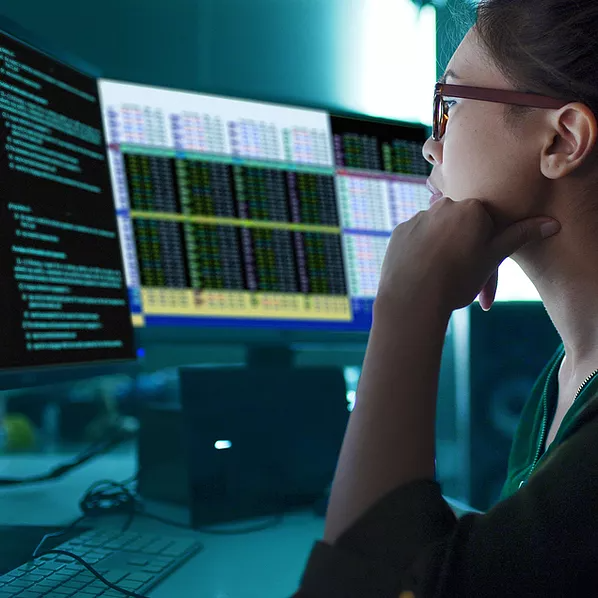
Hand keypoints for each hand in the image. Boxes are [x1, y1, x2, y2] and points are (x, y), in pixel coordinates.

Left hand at [376, 196, 559, 314]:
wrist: (413, 298)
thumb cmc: (458, 280)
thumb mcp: (493, 258)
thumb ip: (519, 236)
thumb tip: (551, 224)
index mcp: (471, 208)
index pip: (486, 221)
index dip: (486, 245)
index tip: (480, 266)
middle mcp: (442, 206)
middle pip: (459, 225)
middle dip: (464, 247)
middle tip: (462, 277)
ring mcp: (418, 218)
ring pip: (437, 232)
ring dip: (442, 249)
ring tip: (441, 278)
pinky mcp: (399, 232)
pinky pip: (416, 239)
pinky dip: (421, 253)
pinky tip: (422, 273)